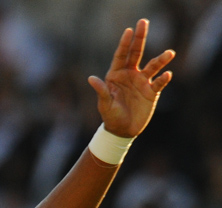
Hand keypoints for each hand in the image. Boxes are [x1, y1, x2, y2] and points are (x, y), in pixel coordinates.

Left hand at [88, 19, 174, 137]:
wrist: (122, 130)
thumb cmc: (110, 116)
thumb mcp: (105, 105)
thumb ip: (101, 91)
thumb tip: (91, 78)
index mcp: (116, 75)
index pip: (121, 56)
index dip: (124, 43)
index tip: (129, 30)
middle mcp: (130, 75)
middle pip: (136, 53)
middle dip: (140, 38)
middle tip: (144, 22)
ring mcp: (142, 82)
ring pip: (152, 66)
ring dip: (161, 60)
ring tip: (170, 53)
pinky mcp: (151, 92)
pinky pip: (159, 83)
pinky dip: (163, 79)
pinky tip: (167, 75)